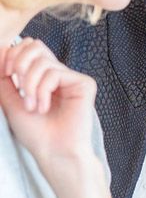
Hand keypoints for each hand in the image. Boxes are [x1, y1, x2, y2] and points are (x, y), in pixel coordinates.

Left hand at [0, 38, 96, 166]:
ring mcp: (72, 78)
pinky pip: (55, 73)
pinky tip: (44, 108)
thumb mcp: (10, 100)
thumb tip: (1, 49)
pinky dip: (43, 91)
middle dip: (19, 63)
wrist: (53, 152)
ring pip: (42, 61)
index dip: (12, 54)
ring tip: (32, 107)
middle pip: (36, 45)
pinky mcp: (84, 83)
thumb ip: (4, 76)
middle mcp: (58, 74)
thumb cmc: (35, 132)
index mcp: (43, 76)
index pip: (28, 47)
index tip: (4, 74)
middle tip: (17, 87)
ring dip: (29, 85)